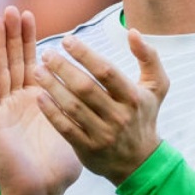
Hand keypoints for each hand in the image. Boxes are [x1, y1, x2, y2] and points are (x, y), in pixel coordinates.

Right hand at [0, 7, 81, 194]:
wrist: (40, 193)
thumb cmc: (58, 166)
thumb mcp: (75, 128)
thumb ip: (82, 108)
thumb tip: (103, 92)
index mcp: (36, 100)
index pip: (30, 62)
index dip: (28, 39)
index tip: (29, 15)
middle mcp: (17, 101)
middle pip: (12, 60)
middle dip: (12, 35)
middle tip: (12, 9)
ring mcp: (3, 110)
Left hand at [34, 30, 168, 184]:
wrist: (139, 162)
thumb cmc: (143, 116)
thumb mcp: (156, 86)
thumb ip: (149, 57)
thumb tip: (133, 32)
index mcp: (133, 98)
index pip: (106, 71)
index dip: (85, 54)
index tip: (66, 40)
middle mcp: (119, 116)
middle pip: (85, 88)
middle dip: (63, 68)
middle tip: (46, 54)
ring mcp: (103, 134)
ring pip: (73, 107)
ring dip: (52, 87)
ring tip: (38, 71)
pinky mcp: (88, 149)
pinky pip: (66, 128)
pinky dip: (51, 112)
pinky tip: (40, 96)